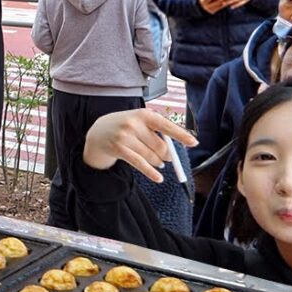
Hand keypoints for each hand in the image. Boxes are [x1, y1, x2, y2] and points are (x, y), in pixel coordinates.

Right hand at [83, 109, 197, 182]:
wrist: (98, 132)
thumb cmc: (125, 126)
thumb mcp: (139, 121)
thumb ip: (156, 132)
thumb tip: (173, 151)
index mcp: (143, 114)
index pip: (166, 126)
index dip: (181, 135)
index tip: (194, 142)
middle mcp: (133, 124)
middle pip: (160, 146)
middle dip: (167, 154)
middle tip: (168, 158)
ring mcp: (124, 137)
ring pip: (151, 156)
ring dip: (158, 163)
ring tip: (158, 163)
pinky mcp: (119, 149)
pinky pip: (140, 164)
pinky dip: (151, 172)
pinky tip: (158, 178)